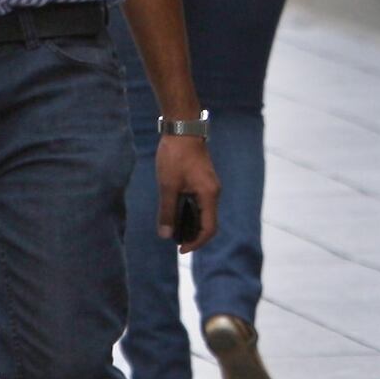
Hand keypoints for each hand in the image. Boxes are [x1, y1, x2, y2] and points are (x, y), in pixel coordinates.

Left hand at [156, 128, 220, 248]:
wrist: (182, 128)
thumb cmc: (176, 156)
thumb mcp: (168, 186)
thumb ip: (167, 211)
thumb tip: (166, 235)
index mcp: (209, 195)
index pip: (209, 229)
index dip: (196, 243)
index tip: (181, 250)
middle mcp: (213, 192)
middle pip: (208, 222)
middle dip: (194, 235)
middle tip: (176, 241)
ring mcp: (209, 185)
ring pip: (204, 212)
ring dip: (191, 223)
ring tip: (174, 227)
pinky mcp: (203, 179)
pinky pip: (200, 202)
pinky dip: (190, 211)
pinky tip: (175, 209)